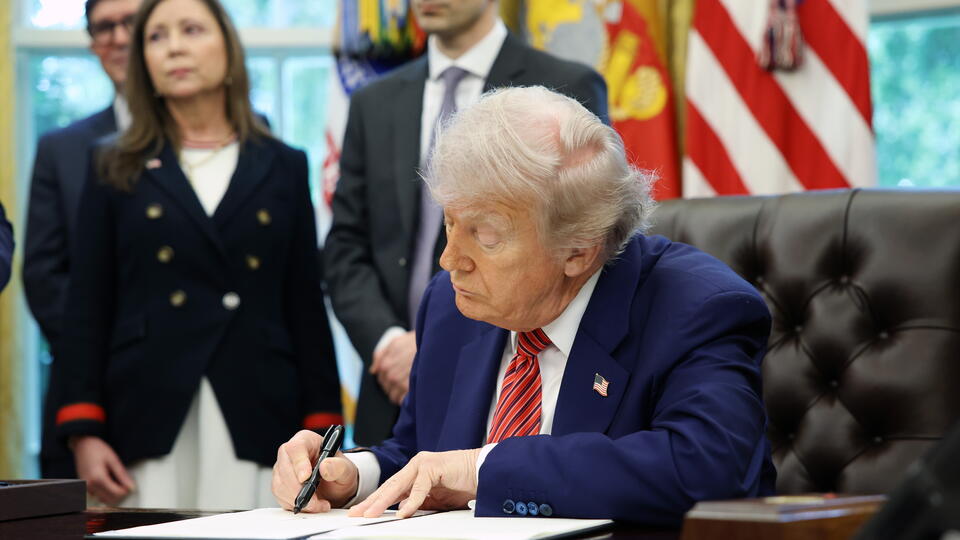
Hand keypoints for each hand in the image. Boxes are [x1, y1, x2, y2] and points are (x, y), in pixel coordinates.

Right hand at [71, 436, 134, 504]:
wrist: (83, 445)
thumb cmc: (97, 449)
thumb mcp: (113, 460)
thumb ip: (122, 475)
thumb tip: (131, 487)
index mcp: (98, 478)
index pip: (116, 494)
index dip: (126, 490)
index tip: (130, 484)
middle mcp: (89, 485)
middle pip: (110, 499)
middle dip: (120, 494)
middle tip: (125, 483)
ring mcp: (85, 487)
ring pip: (103, 499)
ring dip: (112, 494)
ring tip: (116, 481)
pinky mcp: (84, 487)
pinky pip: (97, 495)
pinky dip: (105, 492)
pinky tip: (108, 482)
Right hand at [272, 430, 358, 511]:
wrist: (336, 487)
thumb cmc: (339, 472)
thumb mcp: (346, 469)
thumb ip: (339, 467)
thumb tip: (325, 466)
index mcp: (306, 440)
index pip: (296, 448)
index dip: (299, 463)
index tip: (306, 478)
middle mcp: (290, 453)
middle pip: (284, 468)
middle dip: (299, 489)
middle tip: (315, 501)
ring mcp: (282, 469)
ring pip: (280, 485)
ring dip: (298, 499)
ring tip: (317, 504)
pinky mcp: (280, 484)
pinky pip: (280, 496)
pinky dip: (294, 504)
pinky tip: (309, 505)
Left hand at [348, 449, 480, 517]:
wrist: (484, 471)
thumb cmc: (463, 484)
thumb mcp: (436, 499)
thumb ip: (419, 503)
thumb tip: (401, 512)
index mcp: (414, 473)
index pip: (390, 489)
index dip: (375, 501)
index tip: (361, 513)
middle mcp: (415, 465)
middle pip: (389, 487)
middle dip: (372, 502)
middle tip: (356, 514)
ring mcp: (423, 463)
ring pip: (398, 485)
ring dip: (383, 502)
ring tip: (370, 514)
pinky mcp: (433, 466)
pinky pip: (420, 487)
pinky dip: (412, 501)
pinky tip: (403, 512)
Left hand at [370, 331, 415, 404]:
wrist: (434, 345)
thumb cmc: (415, 343)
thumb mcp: (396, 343)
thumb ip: (381, 356)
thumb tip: (373, 370)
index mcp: (385, 364)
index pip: (380, 379)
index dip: (387, 379)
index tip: (396, 376)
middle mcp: (390, 375)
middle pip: (386, 389)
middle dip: (393, 386)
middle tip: (404, 380)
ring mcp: (400, 384)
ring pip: (393, 397)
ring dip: (399, 393)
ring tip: (409, 386)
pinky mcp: (410, 389)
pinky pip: (402, 401)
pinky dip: (406, 398)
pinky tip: (412, 391)